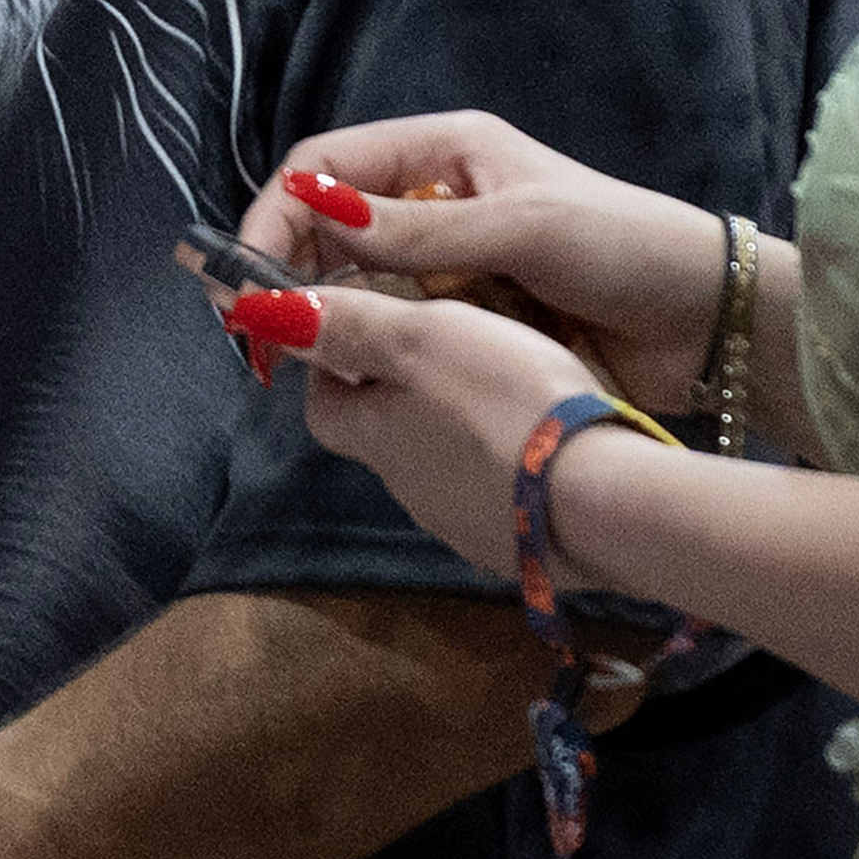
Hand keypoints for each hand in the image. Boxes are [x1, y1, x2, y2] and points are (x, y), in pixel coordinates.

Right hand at [235, 114, 732, 411]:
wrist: (709, 323)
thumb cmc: (625, 250)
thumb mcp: (521, 228)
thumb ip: (415, 232)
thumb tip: (311, 212)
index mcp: (445, 152)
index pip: (324, 167)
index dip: (276, 215)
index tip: (249, 279)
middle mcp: (436, 201)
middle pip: (329, 227)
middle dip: (291, 274)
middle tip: (260, 336)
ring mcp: (451, 263)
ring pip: (357, 284)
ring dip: (333, 316)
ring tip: (310, 362)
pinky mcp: (469, 317)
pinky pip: (398, 327)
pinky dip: (375, 346)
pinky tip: (362, 373)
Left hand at [263, 277, 627, 587]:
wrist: (600, 503)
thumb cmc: (504, 402)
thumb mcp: (423, 337)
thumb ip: (349, 324)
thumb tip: (259, 313)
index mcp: (373, 438)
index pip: (322, 405)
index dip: (332, 364)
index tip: (363, 328)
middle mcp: (407, 490)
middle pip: (383, 435)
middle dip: (401, 393)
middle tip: (447, 347)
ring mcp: (463, 524)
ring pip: (441, 464)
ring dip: (457, 428)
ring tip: (504, 386)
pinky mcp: (519, 545)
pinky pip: (497, 493)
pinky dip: (506, 463)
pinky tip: (544, 440)